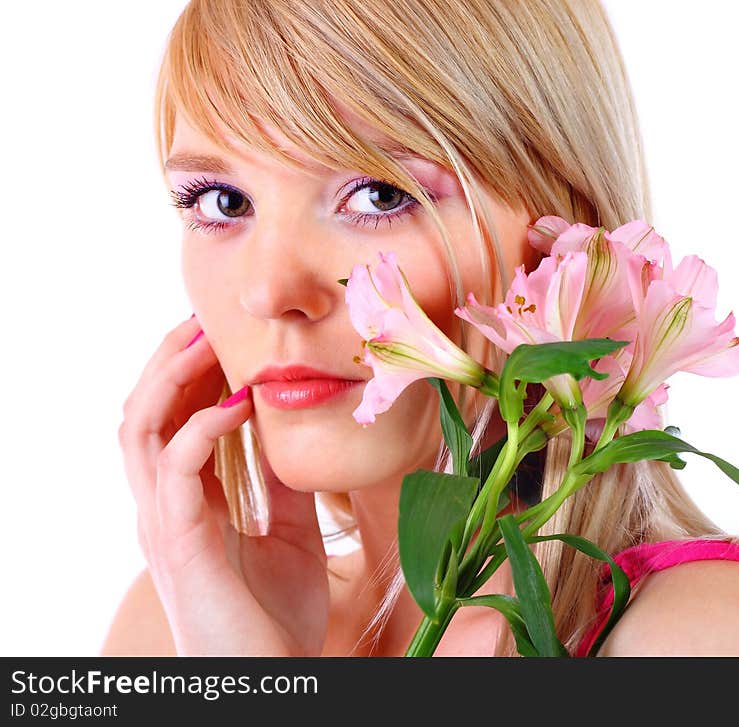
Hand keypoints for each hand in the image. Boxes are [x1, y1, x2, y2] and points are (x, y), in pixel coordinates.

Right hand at [117, 315, 329, 655]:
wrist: (269, 679)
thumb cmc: (273, 615)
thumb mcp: (290, 531)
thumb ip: (283, 483)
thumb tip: (289, 431)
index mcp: (187, 503)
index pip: (173, 421)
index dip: (190, 376)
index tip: (219, 334)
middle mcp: (164, 506)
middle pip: (145, 413)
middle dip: (169, 361)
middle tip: (201, 317)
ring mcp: (164, 523)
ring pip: (141, 429)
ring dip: (171, 377)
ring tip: (203, 339)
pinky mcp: (179, 542)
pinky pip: (176, 469)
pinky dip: (201, 427)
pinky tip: (236, 404)